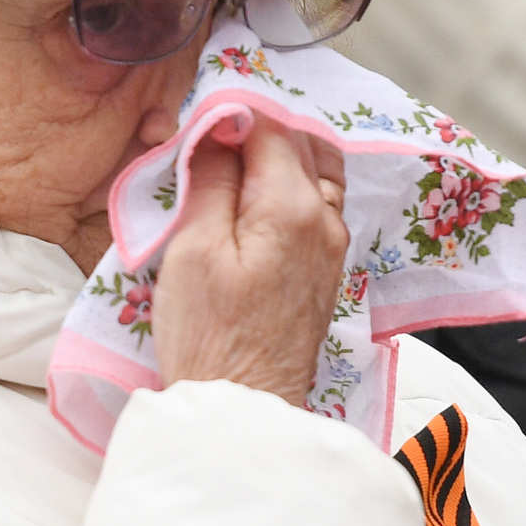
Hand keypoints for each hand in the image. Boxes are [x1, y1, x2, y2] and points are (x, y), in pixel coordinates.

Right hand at [154, 113, 348, 405]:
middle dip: (256, 130)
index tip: (195, 126)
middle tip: (208, 142)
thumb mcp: (193, 249)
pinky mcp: (325, 269)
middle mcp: (325, 218)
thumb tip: (221, 129)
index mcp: (293, 205)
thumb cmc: (210, 338)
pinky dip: (289, 186)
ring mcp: (332, 245)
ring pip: (314, 170)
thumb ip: (211, 179)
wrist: (244, 409)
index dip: (230, 116)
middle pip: (299, 142)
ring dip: (276, 156)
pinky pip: (316, 203)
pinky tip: (253, 199)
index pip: (269, 126)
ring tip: (228, 165)